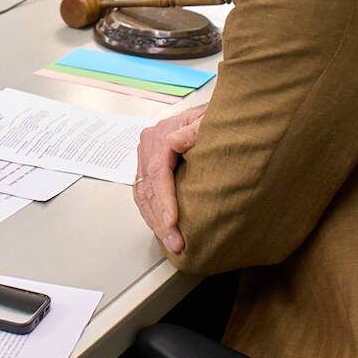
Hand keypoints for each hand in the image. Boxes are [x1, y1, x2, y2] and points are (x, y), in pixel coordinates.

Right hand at [134, 108, 206, 253]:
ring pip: (143, 196)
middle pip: (148, 189)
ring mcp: (146, 157)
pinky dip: (152, 214)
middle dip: (161, 220)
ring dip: (156, 222)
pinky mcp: (148, 167)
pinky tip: (162, 230)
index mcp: (162, 135)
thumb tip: (175, 141)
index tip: (172, 222)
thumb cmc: (214, 118)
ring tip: (172, 242)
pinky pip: (144, 194)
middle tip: (176, 243)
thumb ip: (195, 129)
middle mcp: (149, 146)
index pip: (158, 172)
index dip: (164, 200)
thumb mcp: (210, 119)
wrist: (210, 115)